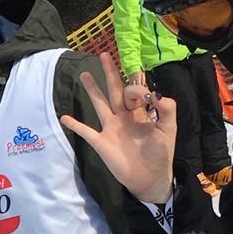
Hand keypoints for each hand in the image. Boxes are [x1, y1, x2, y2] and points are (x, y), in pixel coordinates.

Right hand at [61, 51, 175, 204]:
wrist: (150, 178)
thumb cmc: (160, 154)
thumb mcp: (169, 128)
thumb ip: (167, 108)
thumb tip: (155, 94)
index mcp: (139, 113)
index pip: (133, 92)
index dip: (138, 90)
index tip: (146, 98)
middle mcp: (123, 117)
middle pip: (114, 90)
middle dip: (110, 73)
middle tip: (103, 55)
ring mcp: (110, 129)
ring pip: (99, 104)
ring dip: (92, 90)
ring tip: (84, 74)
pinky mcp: (101, 142)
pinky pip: (86, 131)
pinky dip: (75, 125)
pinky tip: (64, 117)